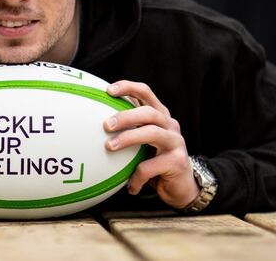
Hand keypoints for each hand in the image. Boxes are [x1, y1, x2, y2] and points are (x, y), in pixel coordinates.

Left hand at [104, 80, 198, 208]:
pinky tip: (130, 187)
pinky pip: (150, 166)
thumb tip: (94, 126)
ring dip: (128, 138)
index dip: (128, 87)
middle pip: (149, 112)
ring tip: (109, 147)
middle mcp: (170, 125)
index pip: (146, 93)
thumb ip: (129, 131)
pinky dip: (136, 176)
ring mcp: (176, 142)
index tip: (108, 90)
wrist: (182, 188)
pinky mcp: (177, 162)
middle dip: (126, 116)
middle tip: (106, 124)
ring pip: (152, 133)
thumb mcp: (142, 144)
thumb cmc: (156, 162)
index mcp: (160, 116)